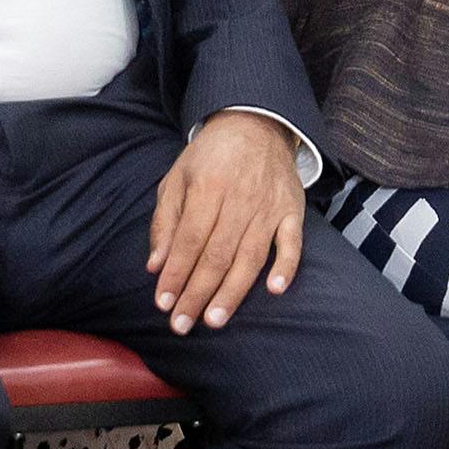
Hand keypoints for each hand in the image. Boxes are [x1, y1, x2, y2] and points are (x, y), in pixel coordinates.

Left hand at [147, 111, 304, 331]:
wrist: (256, 124)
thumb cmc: (210, 157)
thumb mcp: (177, 178)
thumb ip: (166, 222)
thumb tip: (156, 266)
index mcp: (208, 187)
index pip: (189, 240)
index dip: (176, 274)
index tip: (163, 303)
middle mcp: (240, 199)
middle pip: (217, 255)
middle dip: (197, 293)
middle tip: (182, 324)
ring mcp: (269, 206)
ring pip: (250, 256)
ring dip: (232, 291)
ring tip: (214, 319)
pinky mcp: (292, 210)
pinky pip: (292, 242)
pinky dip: (286, 266)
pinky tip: (275, 290)